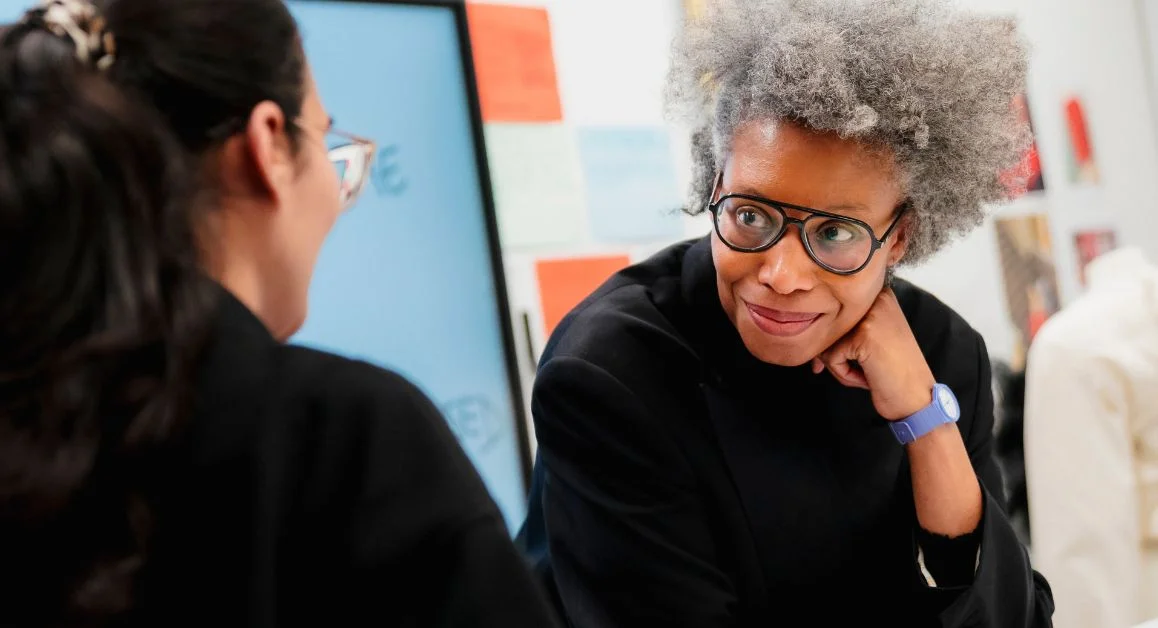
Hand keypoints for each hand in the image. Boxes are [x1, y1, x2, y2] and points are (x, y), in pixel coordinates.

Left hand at [810, 289, 936, 419]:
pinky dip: (843, 374)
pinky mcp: (864, 335)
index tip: (839, 357)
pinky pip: (832, 356)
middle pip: (829, 324)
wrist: (919, 400)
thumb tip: (805, 332)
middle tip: (851, 371)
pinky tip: (867, 379)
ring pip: (827, 340)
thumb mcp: (870, 340)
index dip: (833, 338)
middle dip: (833, 353)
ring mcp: (871, 316)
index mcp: (880, 295)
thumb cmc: (892, 373)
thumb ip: (843, 329)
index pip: (836, 311)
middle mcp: (877, 298)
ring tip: (865, 374)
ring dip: (838, 364)